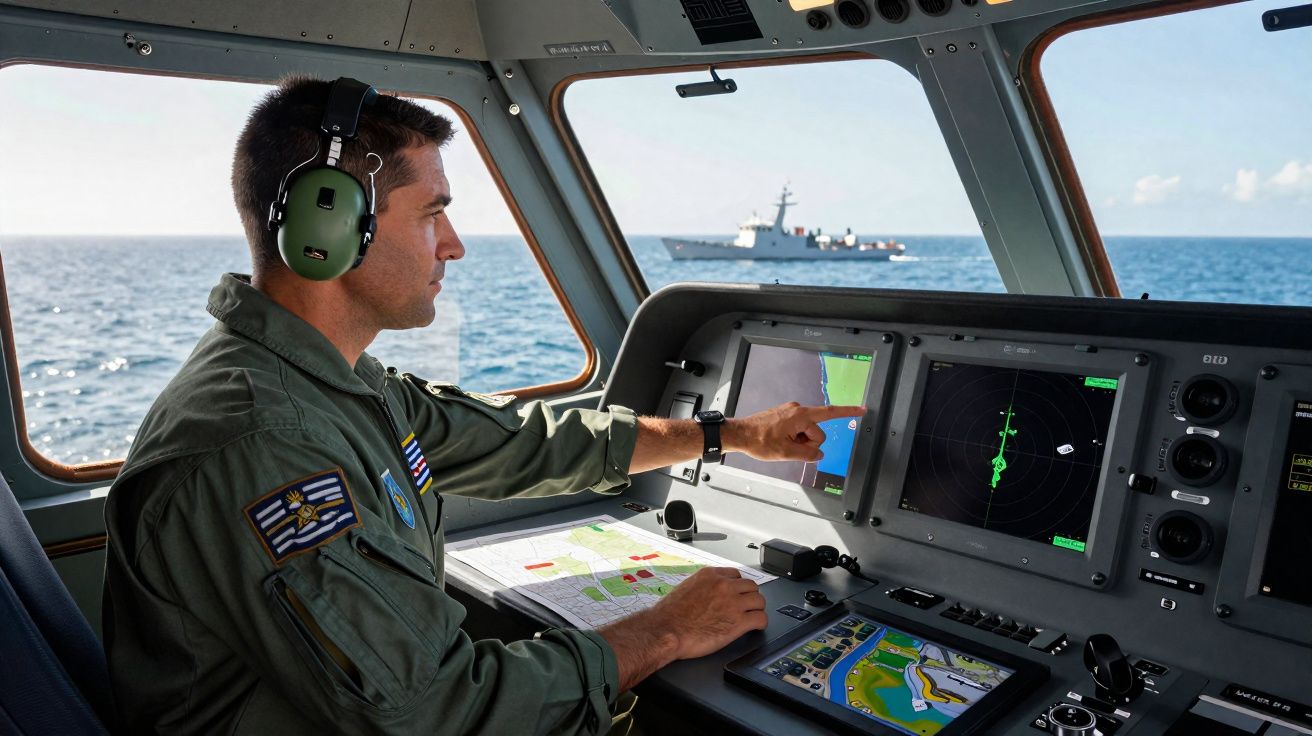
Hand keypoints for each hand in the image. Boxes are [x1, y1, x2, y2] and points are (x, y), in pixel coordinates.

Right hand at [648, 567, 765, 659]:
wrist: (665, 631)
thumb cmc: (669, 615)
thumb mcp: (685, 589)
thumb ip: (702, 587)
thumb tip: (708, 593)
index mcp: (710, 575)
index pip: (736, 575)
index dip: (738, 587)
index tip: (738, 594)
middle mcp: (724, 585)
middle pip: (751, 586)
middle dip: (749, 597)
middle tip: (746, 606)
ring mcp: (733, 603)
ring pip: (759, 601)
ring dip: (757, 609)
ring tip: (753, 616)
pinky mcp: (738, 622)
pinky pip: (760, 619)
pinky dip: (761, 623)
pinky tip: (757, 627)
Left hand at [725, 402, 865, 461]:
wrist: (740, 434)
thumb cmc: (759, 440)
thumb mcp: (786, 453)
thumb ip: (807, 454)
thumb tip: (819, 453)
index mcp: (800, 416)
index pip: (830, 413)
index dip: (848, 412)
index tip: (862, 409)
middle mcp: (797, 410)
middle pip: (817, 431)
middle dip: (808, 443)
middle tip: (789, 447)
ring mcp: (790, 412)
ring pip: (806, 432)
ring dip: (799, 441)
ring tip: (781, 444)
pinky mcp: (785, 416)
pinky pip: (798, 429)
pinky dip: (794, 438)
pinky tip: (780, 441)